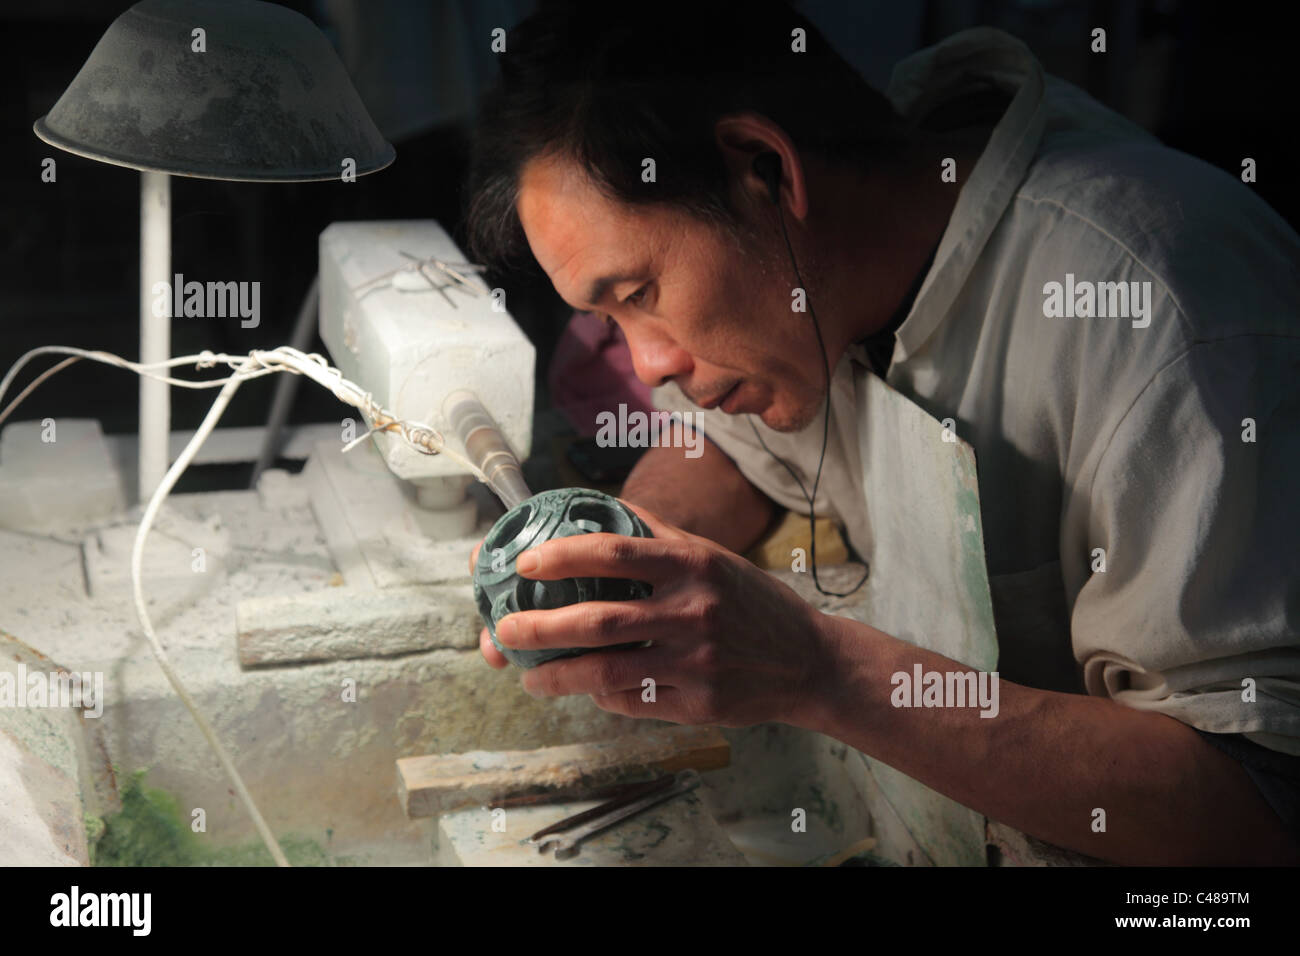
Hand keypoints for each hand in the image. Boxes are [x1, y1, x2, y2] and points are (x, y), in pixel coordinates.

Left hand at [473, 500, 836, 726]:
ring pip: (606, 671)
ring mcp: (695, 661)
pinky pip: (633, 701)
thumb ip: (656, 535)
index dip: (561, 555)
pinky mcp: (698, 704)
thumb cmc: (750, 602)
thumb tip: (596, 508)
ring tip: (528, 675)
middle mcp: (693, 610)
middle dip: (538, 626)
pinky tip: (585, 690)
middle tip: (503, 630)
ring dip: (556, 675)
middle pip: (598, 619)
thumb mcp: (712, 556)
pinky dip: (602, 696)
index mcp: (692, 564)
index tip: (525, 562)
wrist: (808, 661)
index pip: (613, 552)